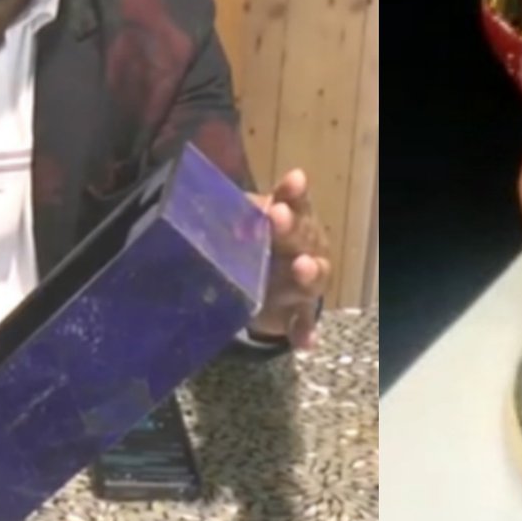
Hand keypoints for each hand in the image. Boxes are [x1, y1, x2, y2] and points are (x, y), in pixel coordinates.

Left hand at [247, 169, 331, 349]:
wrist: (273, 287)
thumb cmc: (261, 244)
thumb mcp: (249, 225)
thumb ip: (238, 214)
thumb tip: (209, 205)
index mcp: (295, 221)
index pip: (296, 201)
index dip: (294, 191)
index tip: (294, 178)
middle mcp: (307, 248)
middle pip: (302, 236)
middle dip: (290, 226)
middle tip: (277, 216)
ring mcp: (306, 283)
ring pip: (313, 278)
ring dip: (307, 272)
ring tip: (301, 267)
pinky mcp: (299, 313)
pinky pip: (303, 323)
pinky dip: (303, 332)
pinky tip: (304, 342)